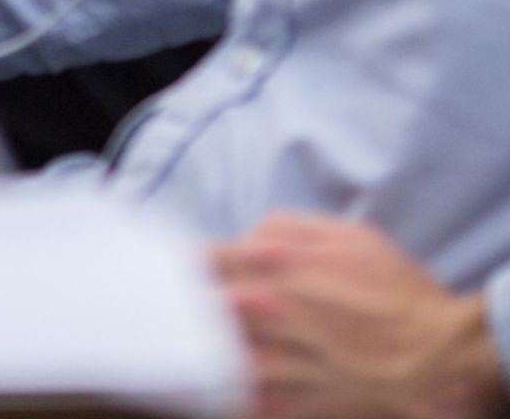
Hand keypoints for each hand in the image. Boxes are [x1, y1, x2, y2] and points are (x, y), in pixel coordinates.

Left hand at [216, 214, 506, 418]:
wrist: (441, 358)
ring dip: (205, 346)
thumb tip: (246, 238)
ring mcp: (278, 355)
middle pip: (202, 304)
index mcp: (276, 260)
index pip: (206, 258)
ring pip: (215, 351)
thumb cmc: (398, 293)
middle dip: (193, 304)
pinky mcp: (292, 399)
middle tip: (187, 305)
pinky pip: (243, 397)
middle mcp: (268, 306)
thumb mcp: (351, 236)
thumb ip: (286, 229)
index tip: (189, 272)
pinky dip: (230, 389)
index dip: (195, 266)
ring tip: (202, 343)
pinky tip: (224, 382)